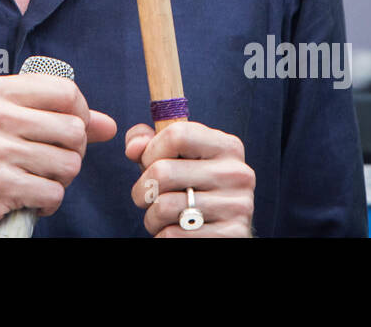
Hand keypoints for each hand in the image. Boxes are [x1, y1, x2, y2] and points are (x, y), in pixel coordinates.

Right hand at [0, 73, 116, 236]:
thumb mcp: (3, 122)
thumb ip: (55, 117)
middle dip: (72, 153)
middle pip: (75, 129)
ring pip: (69, 164)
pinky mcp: (0, 184)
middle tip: (50, 163)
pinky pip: (54, 193)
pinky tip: (27, 199)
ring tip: (35, 181)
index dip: (81, 113)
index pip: (66, 91)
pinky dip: (47, 203)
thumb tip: (108, 125)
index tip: (69, 132)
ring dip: (59, 180)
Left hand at [125, 121, 255, 236]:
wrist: (221, 233)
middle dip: (143, 189)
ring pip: (165, 206)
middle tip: (148, 198)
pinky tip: (176, 231)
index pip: (177, 134)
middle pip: (163, 171)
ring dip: (151, 217)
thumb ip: (148, 142)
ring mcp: (237, 205)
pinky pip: (173, 235)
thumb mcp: (173, 159)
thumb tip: (133, 147)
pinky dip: (163, 235)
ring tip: (161, 217)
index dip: (151, 151)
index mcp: (226, 146)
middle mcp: (237, 173)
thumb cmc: (191, 190)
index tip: (149, 164)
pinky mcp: (232, 234)